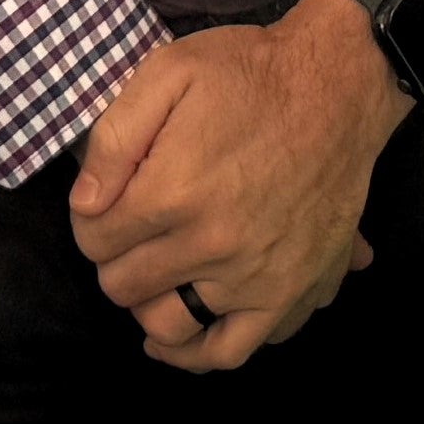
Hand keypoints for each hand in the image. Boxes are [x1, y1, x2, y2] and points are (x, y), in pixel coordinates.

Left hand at [69, 0, 403, 371]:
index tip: (105, 205)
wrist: (337, 86)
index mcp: (174, 192)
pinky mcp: (293, 291)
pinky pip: (236, 349)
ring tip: (152, 280)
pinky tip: (187, 331)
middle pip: (125, 288)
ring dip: (149, 307)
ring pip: (171, 328)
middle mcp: (212, 246)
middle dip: (116, 260)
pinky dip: (203, 351)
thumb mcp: (169, 72)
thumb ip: (115, 138)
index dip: (91, 221)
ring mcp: (256, 277)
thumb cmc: (249, 74)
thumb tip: (86, 204)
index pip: (94, 242)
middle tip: (130, 234)